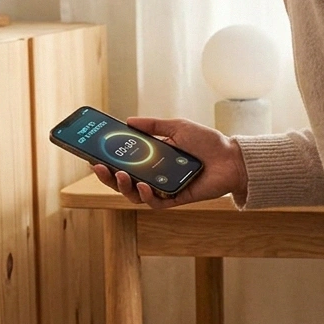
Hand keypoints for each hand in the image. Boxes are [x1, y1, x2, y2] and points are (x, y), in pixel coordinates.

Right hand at [92, 116, 248, 209]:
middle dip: (107, 176)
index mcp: (153, 158)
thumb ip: (153, 125)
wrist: (231, 158)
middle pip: (124, 180)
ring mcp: (164, 188)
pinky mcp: (175, 199)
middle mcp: (155, 175)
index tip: (92, 153)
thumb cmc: (207, 142)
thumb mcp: (177, 127)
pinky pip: (154, 202)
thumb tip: (128, 121)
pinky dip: (146, 195)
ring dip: (123, 186)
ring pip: (135, 194)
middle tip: (99, 166)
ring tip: (118, 175)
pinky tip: (143, 185)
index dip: (107, 159)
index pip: (124, 161)